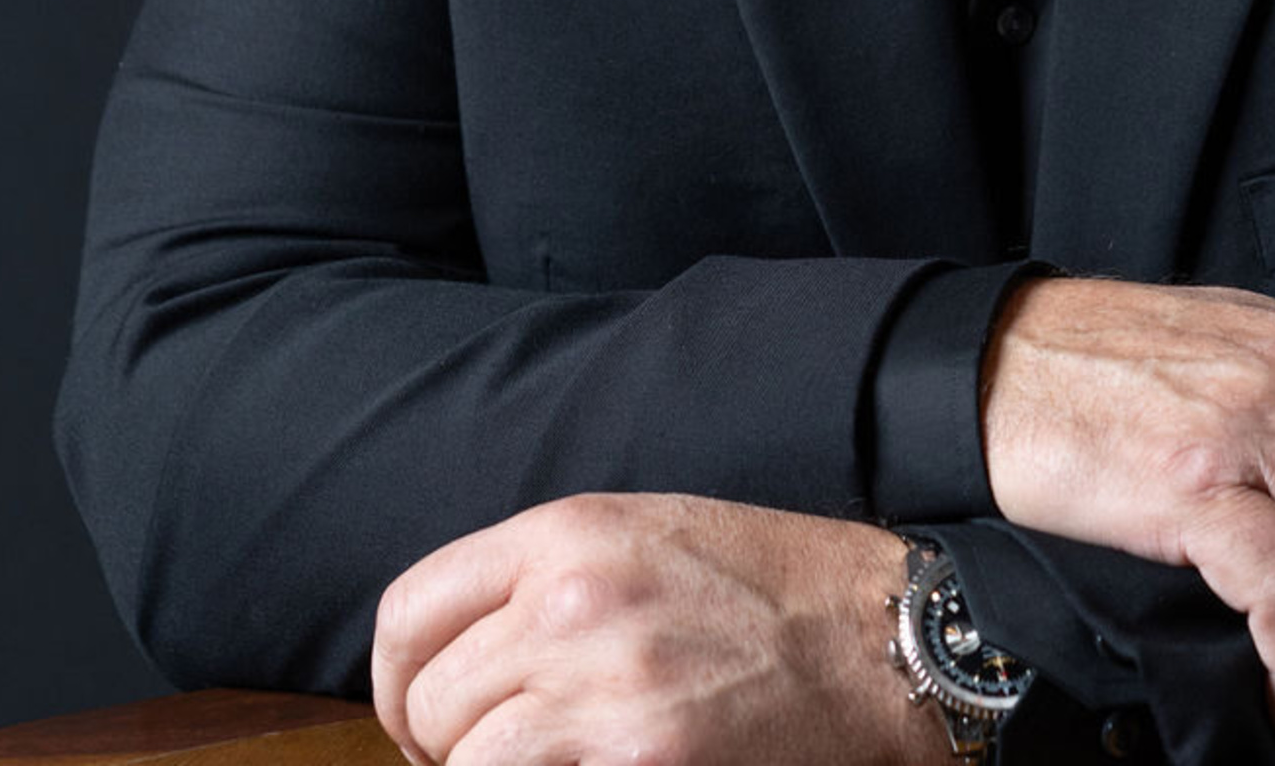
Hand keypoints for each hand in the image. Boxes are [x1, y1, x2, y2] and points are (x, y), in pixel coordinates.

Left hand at [371, 493, 931, 765]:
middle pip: (431, 702)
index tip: (421, 715)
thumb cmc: (768, 586)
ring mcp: (604, 693)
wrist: (877, 637)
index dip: (397, 680)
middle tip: (485, 757)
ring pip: (469, 765)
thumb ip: (544, 575)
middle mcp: (571, 604)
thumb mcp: (645, 532)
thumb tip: (454, 654)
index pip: (409, 613)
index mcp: (567, 532)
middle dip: (443, 745)